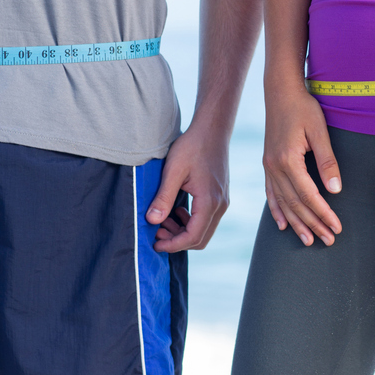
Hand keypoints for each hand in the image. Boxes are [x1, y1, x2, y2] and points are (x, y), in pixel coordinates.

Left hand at [146, 122, 230, 252]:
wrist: (213, 129)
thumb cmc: (193, 146)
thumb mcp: (173, 171)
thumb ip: (163, 198)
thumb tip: (151, 221)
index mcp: (209, 201)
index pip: (193, 237)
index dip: (172, 245)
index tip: (154, 243)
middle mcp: (220, 205)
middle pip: (200, 239)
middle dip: (177, 241)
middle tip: (156, 233)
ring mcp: (222, 201)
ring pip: (204, 230)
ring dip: (182, 231)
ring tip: (162, 221)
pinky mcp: (220, 196)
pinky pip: (206, 219)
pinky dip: (190, 222)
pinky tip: (175, 211)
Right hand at [261, 85, 341, 246]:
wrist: (280, 91)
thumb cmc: (304, 108)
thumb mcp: (320, 130)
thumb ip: (327, 161)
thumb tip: (336, 190)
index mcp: (288, 159)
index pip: (309, 195)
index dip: (324, 213)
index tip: (336, 227)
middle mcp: (275, 167)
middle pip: (296, 204)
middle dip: (313, 224)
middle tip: (329, 240)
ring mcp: (268, 166)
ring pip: (283, 202)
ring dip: (296, 223)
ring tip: (309, 240)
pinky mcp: (268, 164)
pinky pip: (271, 193)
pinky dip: (277, 210)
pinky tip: (282, 225)